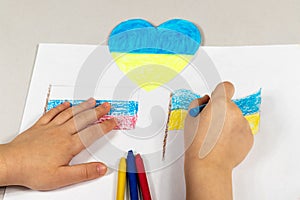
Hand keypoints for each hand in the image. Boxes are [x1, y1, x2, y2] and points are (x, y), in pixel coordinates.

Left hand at [0, 98, 115, 189]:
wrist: (11, 163)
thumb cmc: (33, 171)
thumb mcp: (62, 177)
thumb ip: (84, 172)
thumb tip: (101, 168)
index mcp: (69, 145)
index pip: (92, 133)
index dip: (105, 127)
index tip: (113, 121)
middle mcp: (61, 133)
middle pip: (83, 119)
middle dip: (97, 112)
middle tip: (106, 105)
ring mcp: (50, 128)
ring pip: (70, 113)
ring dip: (82, 106)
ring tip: (92, 101)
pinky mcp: (39, 126)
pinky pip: (52, 113)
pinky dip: (60, 107)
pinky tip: (66, 104)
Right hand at [184, 82, 253, 199]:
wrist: (208, 164)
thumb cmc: (198, 143)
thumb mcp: (190, 118)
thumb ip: (198, 103)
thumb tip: (206, 101)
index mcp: (220, 104)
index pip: (226, 87)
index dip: (220, 92)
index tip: (217, 98)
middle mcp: (235, 111)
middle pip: (229, 105)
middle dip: (221, 112)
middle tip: (210, 125)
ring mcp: (244, 125)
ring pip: (236, 118)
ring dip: (228, 124)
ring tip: (216, 137)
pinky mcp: (249, 137)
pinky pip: (241, 130)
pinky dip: (234, 135)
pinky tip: (223, 143)